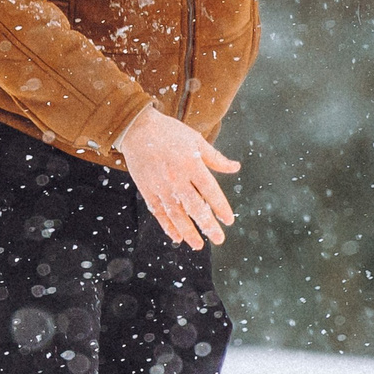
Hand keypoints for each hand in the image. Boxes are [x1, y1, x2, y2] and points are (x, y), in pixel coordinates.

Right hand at [115, 106, 239, 249]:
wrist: (137, 128)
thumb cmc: (170, 133)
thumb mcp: (196, 140)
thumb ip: (215, 158)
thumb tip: (235, 167)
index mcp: (191, 164)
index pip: (210, 190)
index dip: (220, 206)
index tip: (228, 220)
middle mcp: (177, 177)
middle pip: (194, 206)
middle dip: (207, 225)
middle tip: (218, 239)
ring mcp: (160, 185)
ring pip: (176, 213)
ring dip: (188, 231)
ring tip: (198, 244)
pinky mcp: (147, 189)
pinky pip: (159, 212)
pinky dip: (167, 226)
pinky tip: (177, 237)